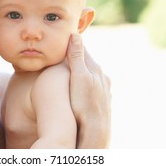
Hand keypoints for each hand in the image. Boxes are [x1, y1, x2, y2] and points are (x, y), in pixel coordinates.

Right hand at [67, 33, 111, 147]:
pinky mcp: (102, 101)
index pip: (82, 50)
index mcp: (96, 69)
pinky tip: (80, 89)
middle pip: (87, 62)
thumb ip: (77, 56)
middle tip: (62, 52)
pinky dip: (84, 84)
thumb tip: (75, 35)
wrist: (95, 131)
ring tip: (69, 70)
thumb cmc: (84, 104)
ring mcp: (103, 90)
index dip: (72, 44)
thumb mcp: (78, 77)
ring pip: (90, 75)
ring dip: (81, 71)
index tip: (63, 37)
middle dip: (76, 57)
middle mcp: (102, 77)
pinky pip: (91, 87)